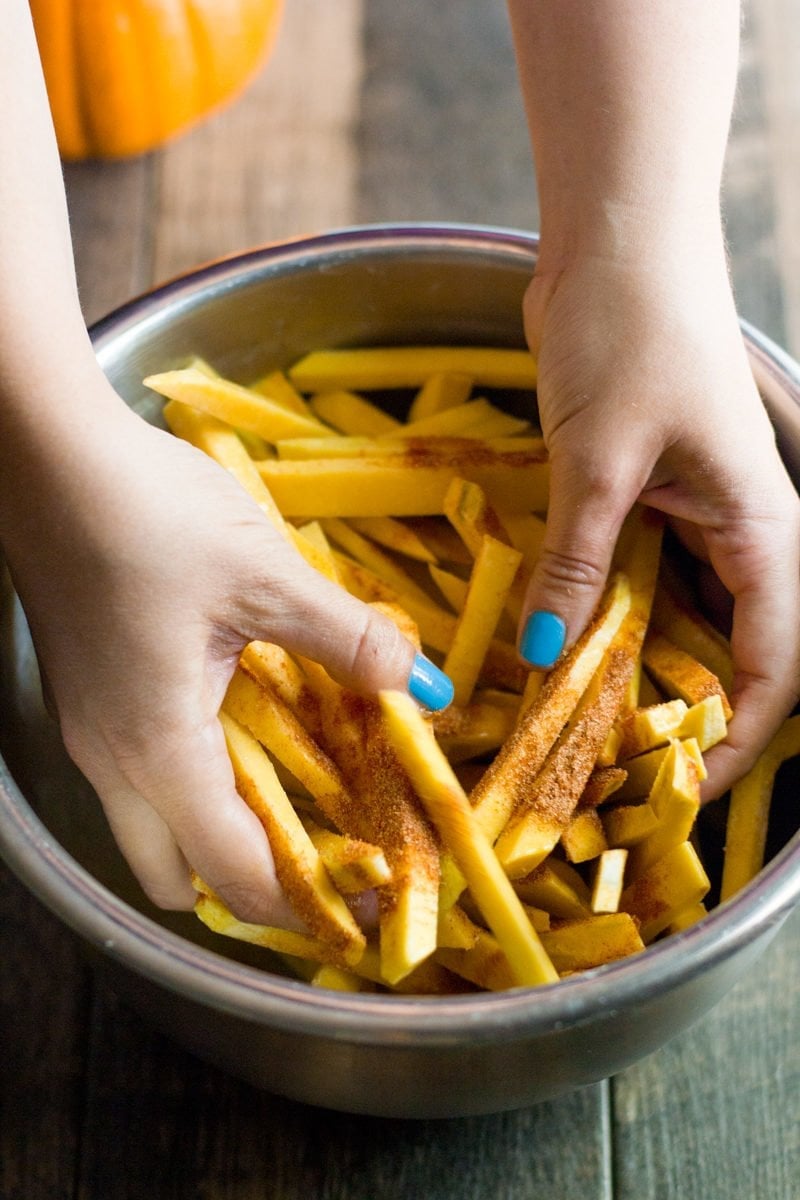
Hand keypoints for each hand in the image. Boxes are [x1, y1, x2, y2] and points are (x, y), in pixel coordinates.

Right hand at [2, 391, 450, 923]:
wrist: (45, 458)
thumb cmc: (150, 516)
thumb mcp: (266, 576)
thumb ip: (349, 638)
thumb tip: (423, 685)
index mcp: (160, 750)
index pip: (235, 871)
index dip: (305, 906)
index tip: (366, 916)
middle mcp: (113, 762)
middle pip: (178, 876)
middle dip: (252, 894)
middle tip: (328, 875)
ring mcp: (91, 731)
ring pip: (152, 831)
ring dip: (219, 841)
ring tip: (297, 816)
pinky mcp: (88, 697)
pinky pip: (141, 782)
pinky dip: (195, 793)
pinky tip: (244, 742)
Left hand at [517, 245, 799, 798]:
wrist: (614, 243)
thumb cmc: (630, 329)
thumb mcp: (599, 455)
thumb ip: (577, 558)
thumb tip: (544, 653)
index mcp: (762, 527)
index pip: (775, 663)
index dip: (738, 735)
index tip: (679, 786)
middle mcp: (738, 531)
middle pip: (729, 652)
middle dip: (681, 715)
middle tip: (613, 768)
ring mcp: (691, 515)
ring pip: (679, 620)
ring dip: (638, 672)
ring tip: (580, 725)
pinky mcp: (644, 497)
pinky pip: (637, 578)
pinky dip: (606, 618)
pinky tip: (560, 647)